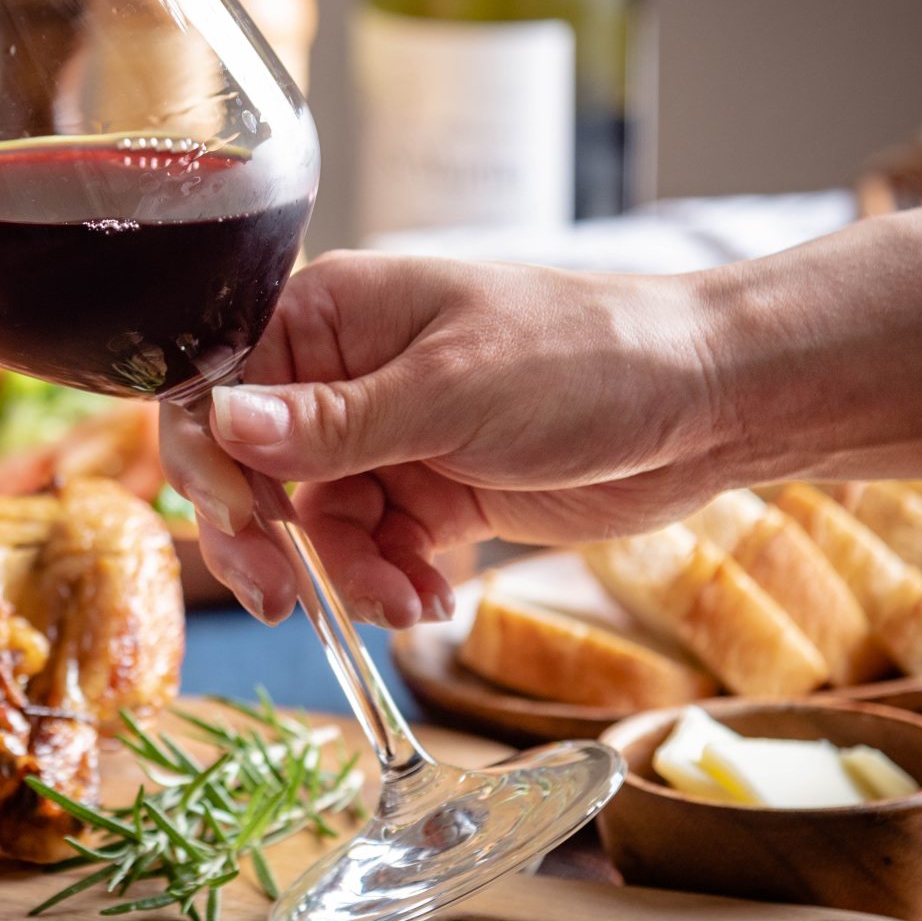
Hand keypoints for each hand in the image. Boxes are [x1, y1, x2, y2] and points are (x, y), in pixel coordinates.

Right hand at [161, 251, 724, 628]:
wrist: (708, 404)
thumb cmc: (588, 359)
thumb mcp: (451, 392)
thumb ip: (333, 422)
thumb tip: (222, 419)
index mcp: (330, 317)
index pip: (222, 388)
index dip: (213, 460)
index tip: (244, 523)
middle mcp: (343, 376)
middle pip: (253, 469)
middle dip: (268, 542)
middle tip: (285, 602)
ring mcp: (386, 438)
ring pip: (314, 528)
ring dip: (347, 576)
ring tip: (406, 602)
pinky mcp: (428, 494)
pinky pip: (372, 552)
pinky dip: (390, 585)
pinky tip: (433, 598)